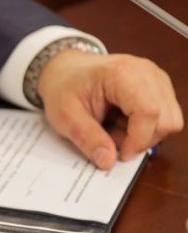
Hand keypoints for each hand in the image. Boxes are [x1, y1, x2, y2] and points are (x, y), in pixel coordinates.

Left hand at [38, 51, 182, 169]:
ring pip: (169, 121)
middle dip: (141, 140)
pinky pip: (164, 117)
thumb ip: (88, 139)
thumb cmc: (63, 87)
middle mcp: (147, 72)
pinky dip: (145, 127)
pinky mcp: (158, 87)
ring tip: (114, 128)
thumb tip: (107, 162)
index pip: (149, 112)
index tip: (119, 155)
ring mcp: (156, 79)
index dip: (137, 141)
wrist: (65, 70)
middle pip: (166, 120)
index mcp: (123, 73)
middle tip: (111, 139)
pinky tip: (122, 121)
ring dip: (144, 134)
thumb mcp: (65, 116)